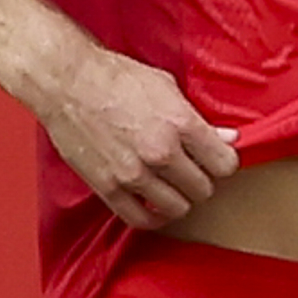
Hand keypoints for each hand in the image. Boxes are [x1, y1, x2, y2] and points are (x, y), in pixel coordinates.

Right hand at [28, 45, 242, 229]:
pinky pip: (141, 219)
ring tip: (172, 186)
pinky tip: (154, 205)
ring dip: (179, 199)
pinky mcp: (108, 187)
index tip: (214, 159)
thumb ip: (200, 119)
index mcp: (181, 124)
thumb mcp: (167, 88)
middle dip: (201, 180)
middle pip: (203, 189)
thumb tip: (230, 138)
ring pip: (178, 208)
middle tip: (191, 171)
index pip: (225, 165)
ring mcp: (133, 173)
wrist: (68, 82)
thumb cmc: (117, 77)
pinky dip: (153, 217)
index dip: (223, 162)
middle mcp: (161, 152)